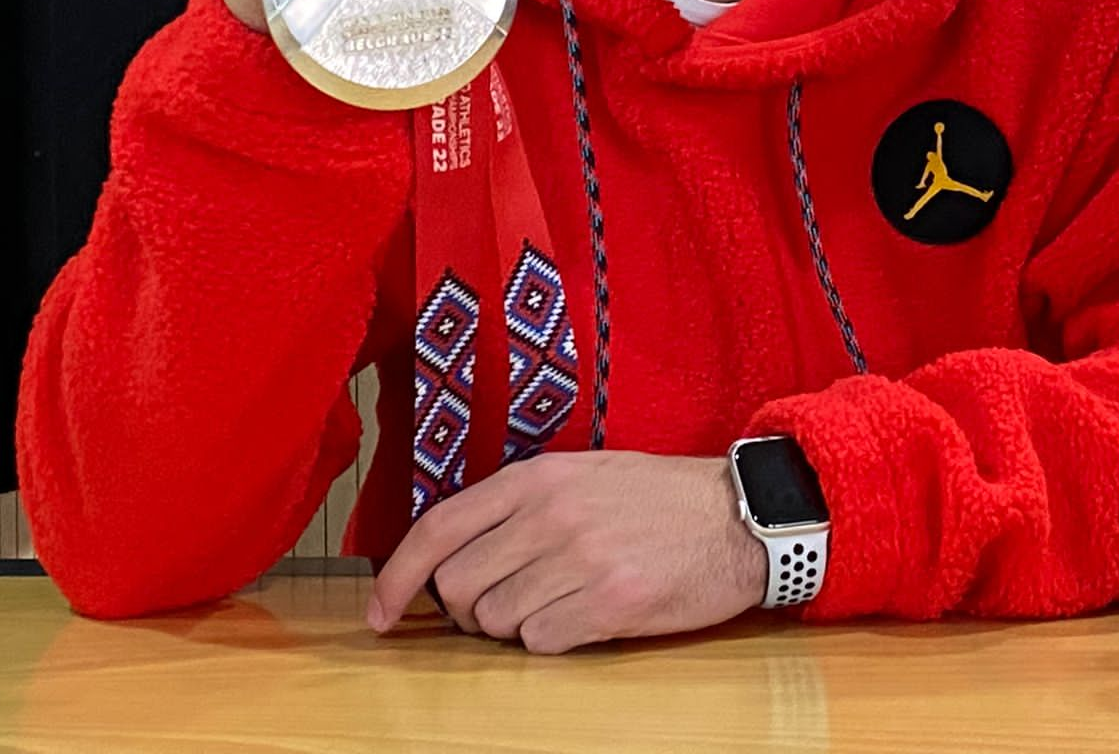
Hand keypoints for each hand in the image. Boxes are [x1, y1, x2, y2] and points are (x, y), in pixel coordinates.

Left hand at [367, 452, 766, 653]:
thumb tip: (453, 558)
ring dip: (515, 627)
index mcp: (537, 477)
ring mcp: (580, 559)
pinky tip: (586, 617)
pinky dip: (553, 641)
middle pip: (460, 587)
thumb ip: (518, 506)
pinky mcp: (610, 602)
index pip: (438, 529)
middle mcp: (550, 515)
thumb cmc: (659, 498)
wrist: (738, 517)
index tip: (380, 615)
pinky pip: (541, 644)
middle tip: (506, 604)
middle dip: (469, 611)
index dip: (397, 579)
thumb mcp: (582, 475)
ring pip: (497, 621)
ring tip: (559, 603)